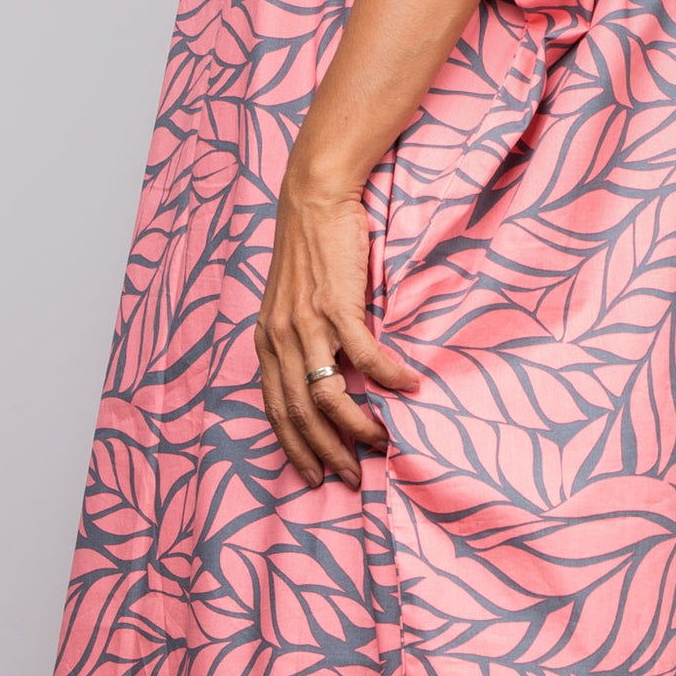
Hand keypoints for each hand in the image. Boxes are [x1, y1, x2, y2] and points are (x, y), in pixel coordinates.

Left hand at [254, 174, 419, 487]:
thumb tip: (326, 378)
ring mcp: (307, 323)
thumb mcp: (290, 303)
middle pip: (301, 413)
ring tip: (381, 441)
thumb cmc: (310, 250)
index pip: (276, 409)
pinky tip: (409, 387)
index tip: (313, 475)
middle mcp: (280, 338)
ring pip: (329, 395)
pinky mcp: (337, 305)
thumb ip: (301, 341)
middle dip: (325, 453)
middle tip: (350, 477)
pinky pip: (366, 356)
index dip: (294, 447)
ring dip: (357, 427)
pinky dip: (389, 377)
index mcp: (267, 341)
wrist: (313, 198)